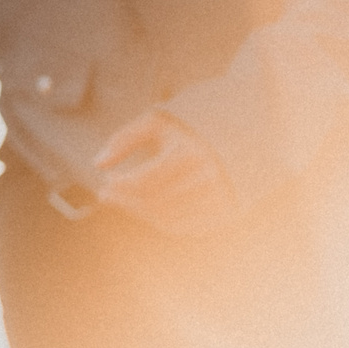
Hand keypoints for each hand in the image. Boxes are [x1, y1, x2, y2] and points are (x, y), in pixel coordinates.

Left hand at [94, 110, 238, 236]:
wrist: (249, 125)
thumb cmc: (195, 120)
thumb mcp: (159, 119)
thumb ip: (125, 139)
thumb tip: (98, 164)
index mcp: (189, 153)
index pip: (142, 182)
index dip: (118, 186)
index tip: (106, 182)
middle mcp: (207, 178)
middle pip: (152, 203)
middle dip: (124, 201)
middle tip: (108, 195)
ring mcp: (220, 196)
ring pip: (168, 219)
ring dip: (141, 213)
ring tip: (128, 200)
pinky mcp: (229, 209)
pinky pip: (189, 228)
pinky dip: (165, 222)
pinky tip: (152, 209)